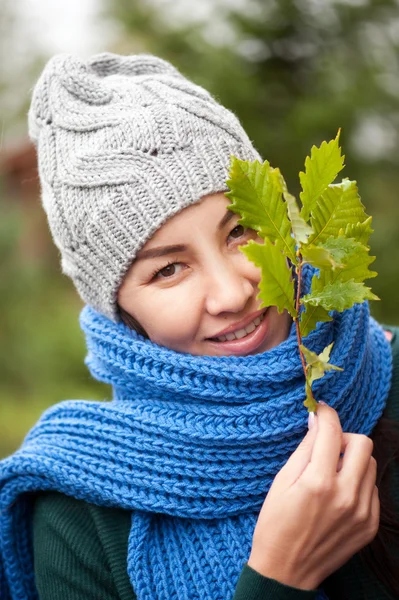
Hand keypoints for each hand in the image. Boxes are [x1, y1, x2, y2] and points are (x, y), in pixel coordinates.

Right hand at [248, 403, 378, 589]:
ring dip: (352, 460)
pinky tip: (338, 494)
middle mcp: (346, 495)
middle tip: (327, 447)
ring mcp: (362, 512)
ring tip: (331, 473)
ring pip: (370, 465)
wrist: (286, 571)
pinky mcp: (370, 525)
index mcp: (318, 482)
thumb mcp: (282, 481)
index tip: (321, 410)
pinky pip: (372, 489)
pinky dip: (357, 483)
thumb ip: (305, 449)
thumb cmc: (275, 524)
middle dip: (344, 437)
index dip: (326, 414)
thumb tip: (317, 422)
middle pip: (362, 443)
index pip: (332, 432)